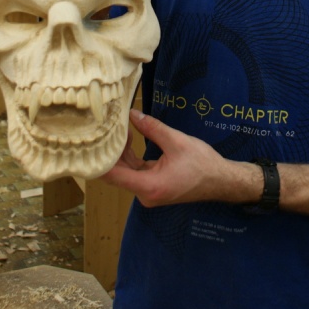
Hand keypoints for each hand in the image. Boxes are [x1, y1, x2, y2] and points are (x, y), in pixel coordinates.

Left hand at [101, 109, 259, 206]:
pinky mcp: (154, 187)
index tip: (87, 145)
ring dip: (121, 152)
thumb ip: (152, 128)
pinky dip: (131, 157)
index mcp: (149, 186)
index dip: (98, 161)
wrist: (221, 181)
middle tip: (104, 127)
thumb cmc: (202, 163)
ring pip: (126, 172)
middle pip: (117, 173)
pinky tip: (129, 138)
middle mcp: (145, 194)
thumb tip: (132, 114)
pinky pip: (135, 172)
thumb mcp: (176, 141)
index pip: (113, 176)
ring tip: (117, 129)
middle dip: (110, 151)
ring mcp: (149, 192)